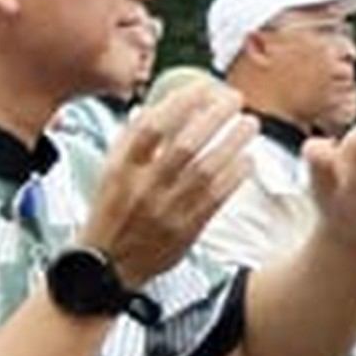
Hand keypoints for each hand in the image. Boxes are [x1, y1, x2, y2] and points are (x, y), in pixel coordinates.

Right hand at [75, 70, 252, 288]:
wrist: (105, 268)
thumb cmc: (110, 214)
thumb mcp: (108, 174)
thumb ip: (131, 143)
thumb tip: (156, 107)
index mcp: (121, 170)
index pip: (152, 127)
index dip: (180, 103)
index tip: (202, 87)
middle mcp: (143, 188)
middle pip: (185, 144)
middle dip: (215, 116)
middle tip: (235, 100)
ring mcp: (166, 210)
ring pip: (207, 169)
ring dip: (233, 142)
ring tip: (250, 125)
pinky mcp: (185, 230)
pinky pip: (217, 197)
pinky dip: (235, 175)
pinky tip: (247, 160)